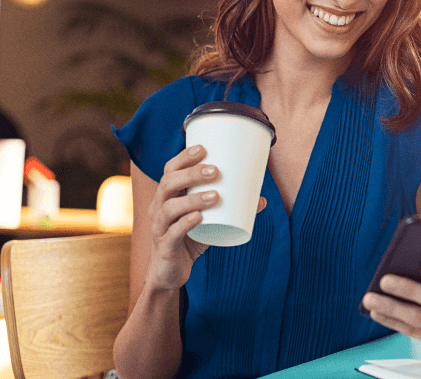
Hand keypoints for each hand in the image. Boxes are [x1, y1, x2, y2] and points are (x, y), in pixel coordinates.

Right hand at [145, 145, 266, 290]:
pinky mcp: (165, 248)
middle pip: (168, 184)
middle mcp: (158, 208)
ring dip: (193, 198)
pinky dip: (186, 224)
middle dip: (192, 174)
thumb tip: (262, 200)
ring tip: (215, 195)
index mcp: (167, 196)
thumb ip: (231, 209)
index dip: (184, 158)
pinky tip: (199, 217)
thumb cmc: (189, 238)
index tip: (203, 148)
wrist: (170, 272)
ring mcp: (159, 228)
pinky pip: (172, 233)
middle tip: (216, 171)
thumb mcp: (209, 221)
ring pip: (170, 208)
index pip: (170, 170)